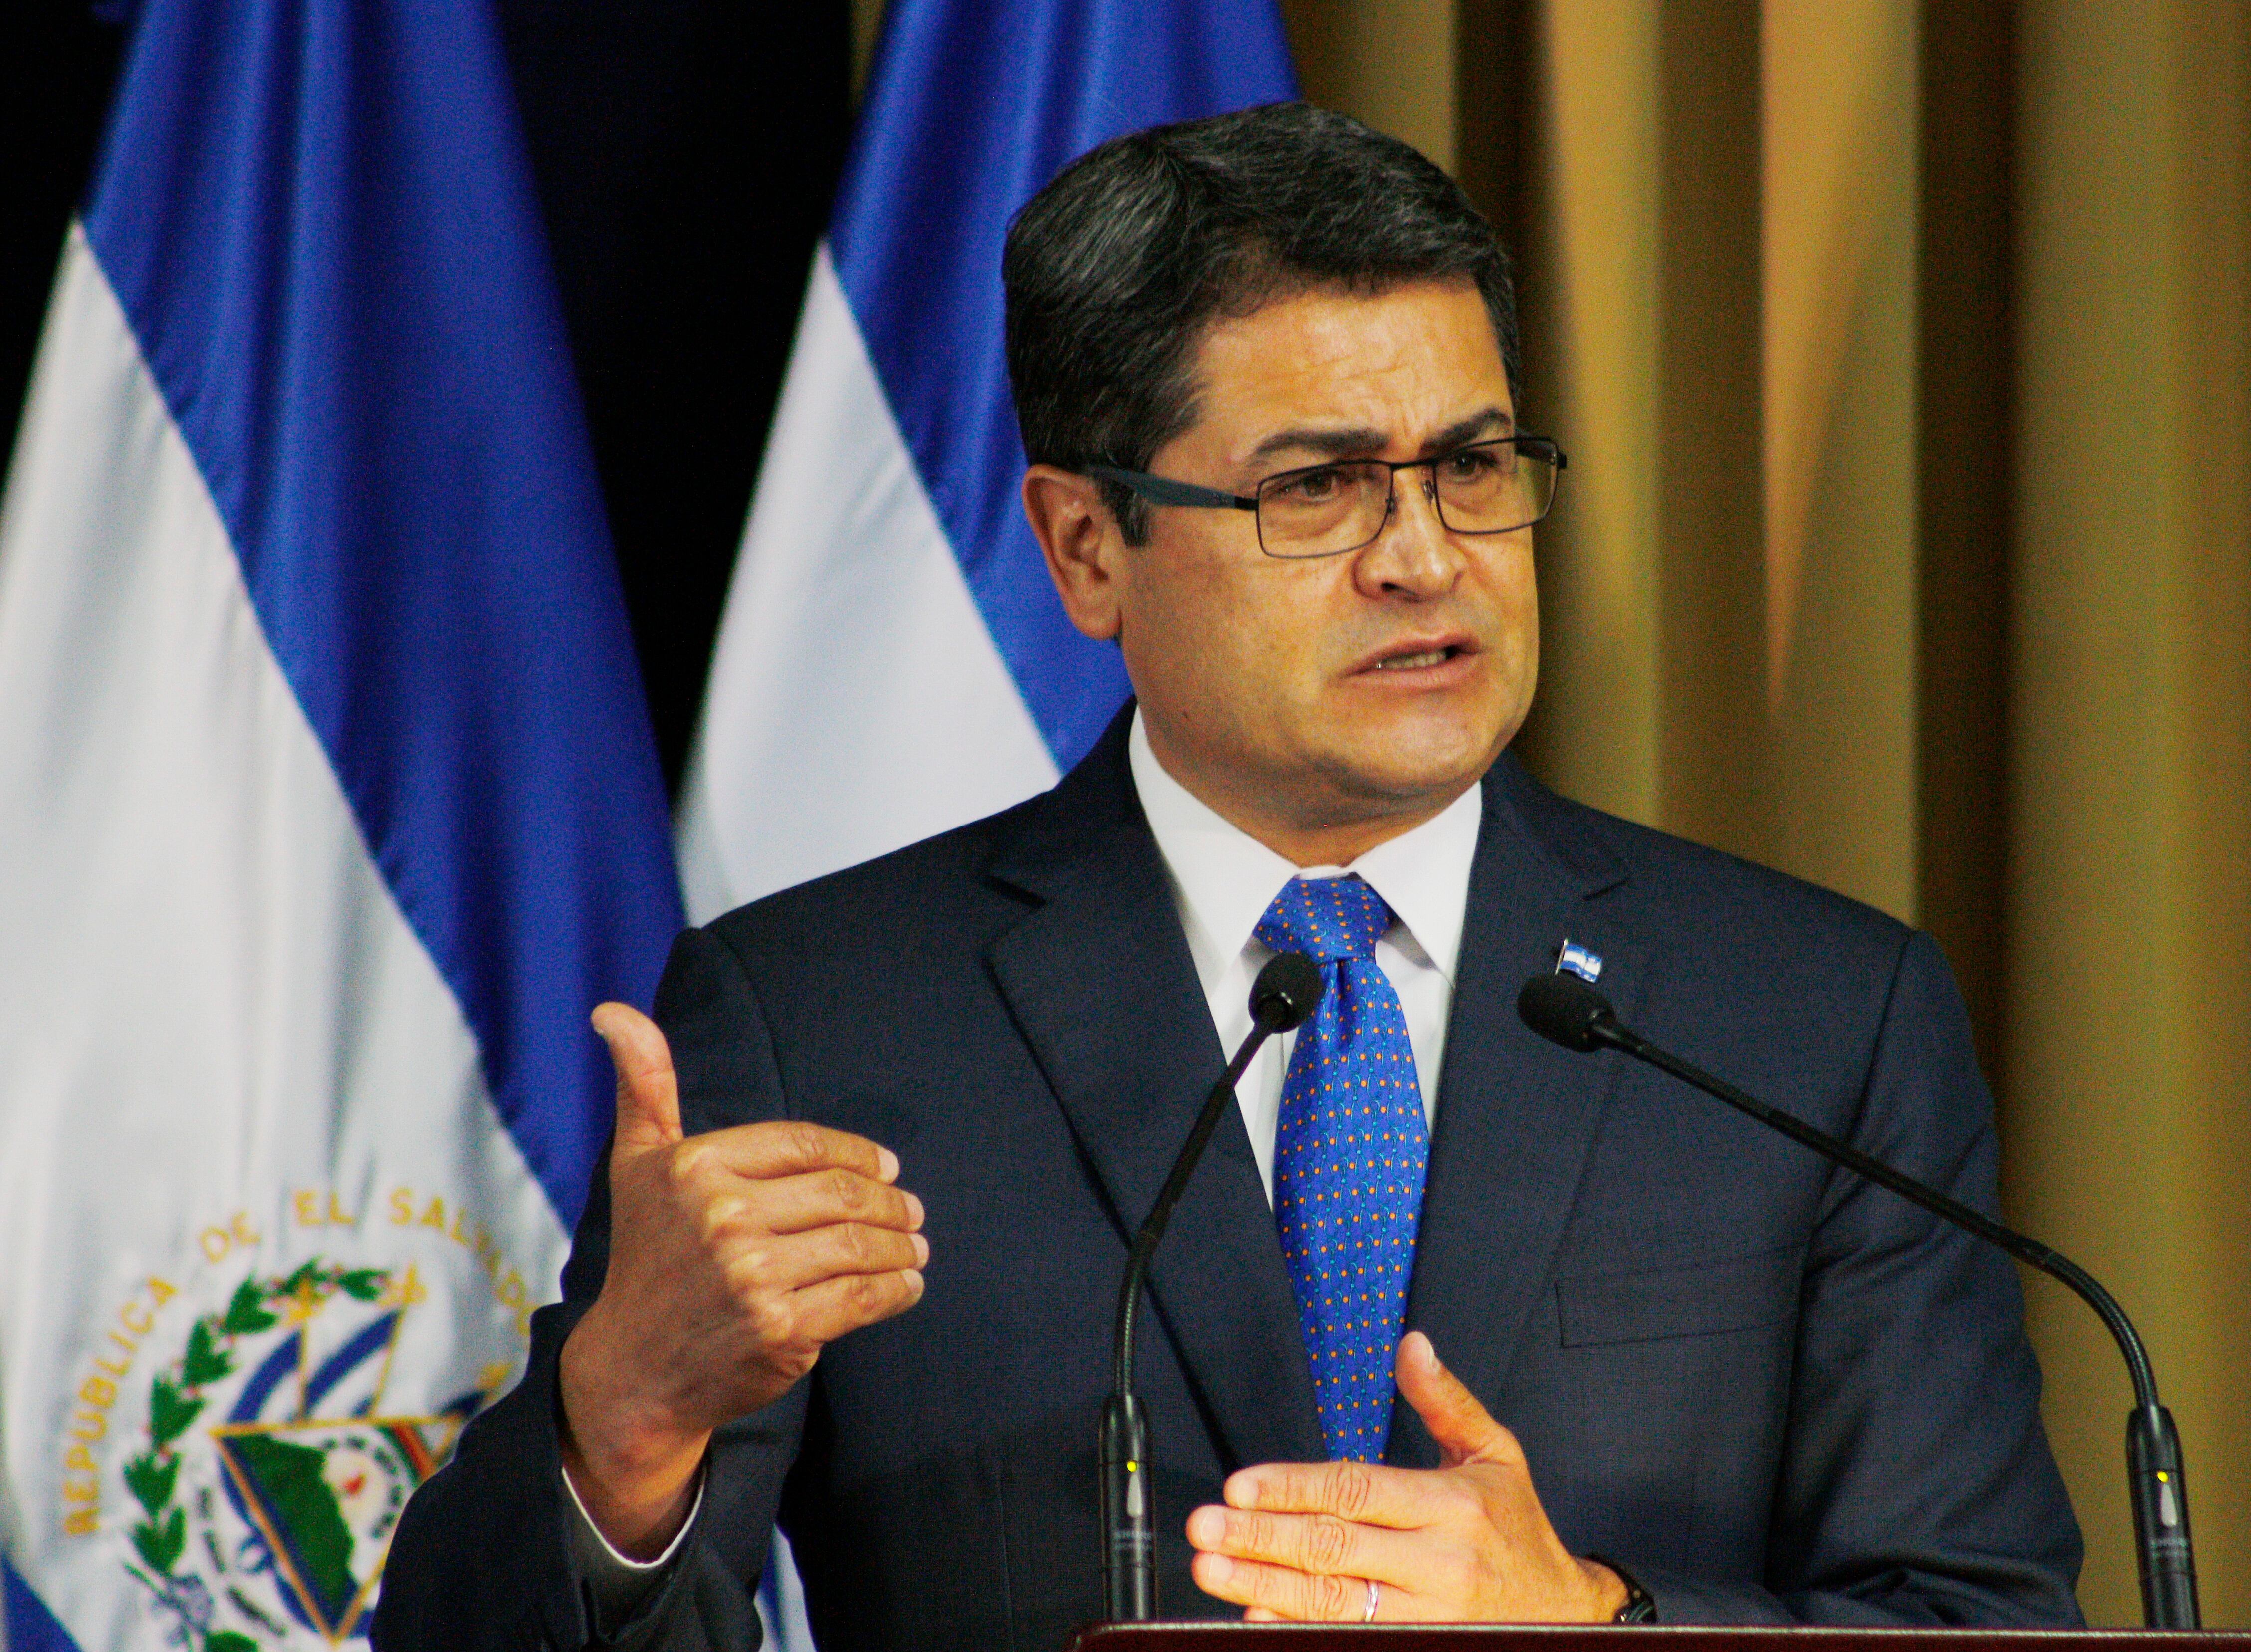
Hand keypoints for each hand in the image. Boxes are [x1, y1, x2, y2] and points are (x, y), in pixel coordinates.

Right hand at [558, 1002, 927, 1556]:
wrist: (633, 1371)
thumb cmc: (647, 1258)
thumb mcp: (637, 1165)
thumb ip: (644, 1085)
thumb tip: (613, 1011)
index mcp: (696, 1167)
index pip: (806, 1145)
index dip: (856, 1154)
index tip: (885, 1166)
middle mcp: (723, 1217)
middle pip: (841, 1194)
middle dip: (888, 1201)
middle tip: (910, 1209)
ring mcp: (754, 1276)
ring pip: (859, 1244)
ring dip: (900, 1244)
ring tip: (915, 1244)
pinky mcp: (782, 1328)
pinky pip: (862, 1297)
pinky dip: (896, 1288)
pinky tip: (908, 1283)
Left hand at [1187, 1331, 1625, 1621]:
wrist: (1566, 1615)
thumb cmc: (1519, 1531)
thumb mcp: (1496, 1453)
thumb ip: (1446, 1400)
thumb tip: (1412, 1346)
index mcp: (1451, 1504)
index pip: (1357, 1491)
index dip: (1293, 1488)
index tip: (1240, 1487)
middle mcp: (1439, 1563)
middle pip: (1334, 1548)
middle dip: (1261, 1538)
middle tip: (1204, 1529)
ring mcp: (1429, 1616)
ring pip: (1333, 1602)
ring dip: (1265, 1586)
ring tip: (1213, 1572)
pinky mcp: (1420, 1648)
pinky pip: (1350, 1641)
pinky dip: (1298, 1630)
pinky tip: (1257, 1617)